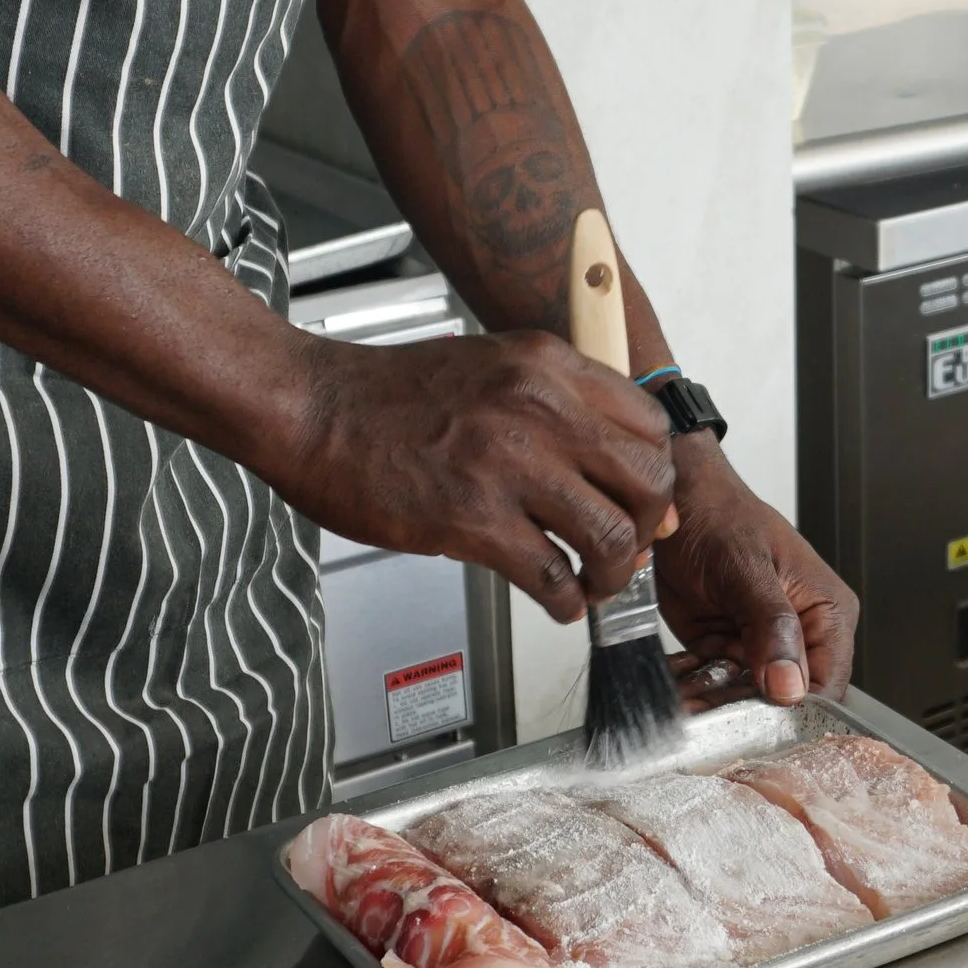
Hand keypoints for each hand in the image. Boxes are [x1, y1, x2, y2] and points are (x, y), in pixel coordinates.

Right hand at [285, 330, 675, 623]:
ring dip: (612, 576)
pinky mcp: (471, 517)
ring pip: (611, 535)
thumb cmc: (390, 398)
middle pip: (648, 481)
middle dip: (645, 530)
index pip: (650, 425)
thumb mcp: (491, 370)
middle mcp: (538, 407)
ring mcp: (507, 463)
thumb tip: (614, 476)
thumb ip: (555, 411)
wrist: (313, 408)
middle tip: (623, 551)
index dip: (654, 477)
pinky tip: (555, 602)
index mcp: (547, 365)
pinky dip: (566, 602)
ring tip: (591, 585)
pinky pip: (552, 575)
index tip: (641, 505)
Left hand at [653, 439, 857, 706]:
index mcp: (827, 612)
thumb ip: (771, 626)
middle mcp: (801, 635)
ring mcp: (762, 646)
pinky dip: (697, 688)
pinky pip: (718, 687)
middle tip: (713, 699)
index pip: (829, 684)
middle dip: (749, 708)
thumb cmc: (720, 516)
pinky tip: (681, 679)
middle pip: (788, 700)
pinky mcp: (728, 651)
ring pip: (749, 701)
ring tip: (691, 690)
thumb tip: (790, 685)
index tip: (760, 715)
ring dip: (717, 701)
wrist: (675, 504)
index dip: (796, 708)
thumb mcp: (746, 568)